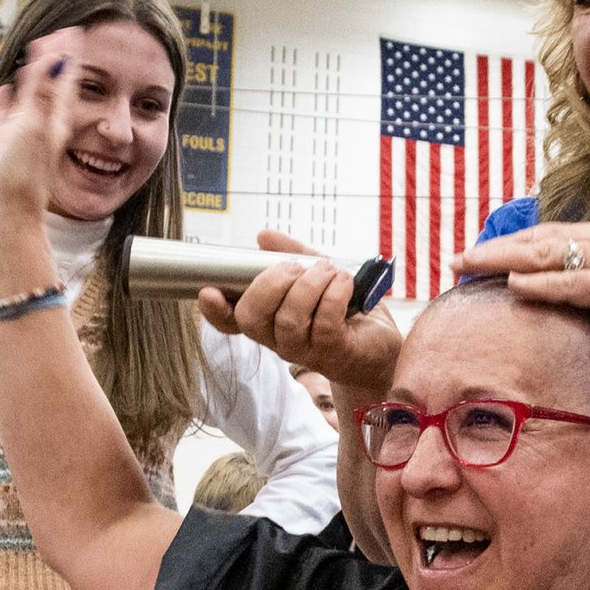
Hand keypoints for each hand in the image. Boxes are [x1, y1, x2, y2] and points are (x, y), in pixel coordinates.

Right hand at [0, 30, 80, 298]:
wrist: (3, 213)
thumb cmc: (22, 176)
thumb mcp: (36, 125)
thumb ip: (44, 91)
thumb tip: (59, 56)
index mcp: (56, 117)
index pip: (66, 76)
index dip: (68, 52)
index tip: (74, 28)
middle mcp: (42, 123)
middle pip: (49, 81)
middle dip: (50, 58)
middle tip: (54, 33)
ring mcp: (22, 133)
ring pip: (26, 95)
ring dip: (26, 74)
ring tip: (25, 52)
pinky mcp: (2, 144)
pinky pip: (3, 113)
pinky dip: (2, 97)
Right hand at [197, 233, 401, 394]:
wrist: (380, 345)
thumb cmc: (346, 310)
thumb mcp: (317, 274)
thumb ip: (291, 254)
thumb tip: (262, 237)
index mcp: (270, 320)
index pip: (231, 322)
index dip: (215, 310)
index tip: (209, 291)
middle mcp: (280, 340)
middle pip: (252, 319)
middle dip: (270, 284)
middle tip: (295, 268)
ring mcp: (306, 350)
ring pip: (289, 319)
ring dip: (310, 284)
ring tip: (330, 270)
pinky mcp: (334, 352)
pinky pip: (324, 321)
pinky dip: (333, 293)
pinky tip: (345, 282)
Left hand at [452, 221, 589, 349]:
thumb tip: (576, 303)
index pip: (548, 238)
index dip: (510, 246)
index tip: (480, 254)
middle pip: (536, 241)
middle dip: (494, 250)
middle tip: (457, 259)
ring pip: (544, 256)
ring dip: (503, 262)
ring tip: (468, 268)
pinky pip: (571, 284)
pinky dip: (541, 285)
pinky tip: (514, 289)